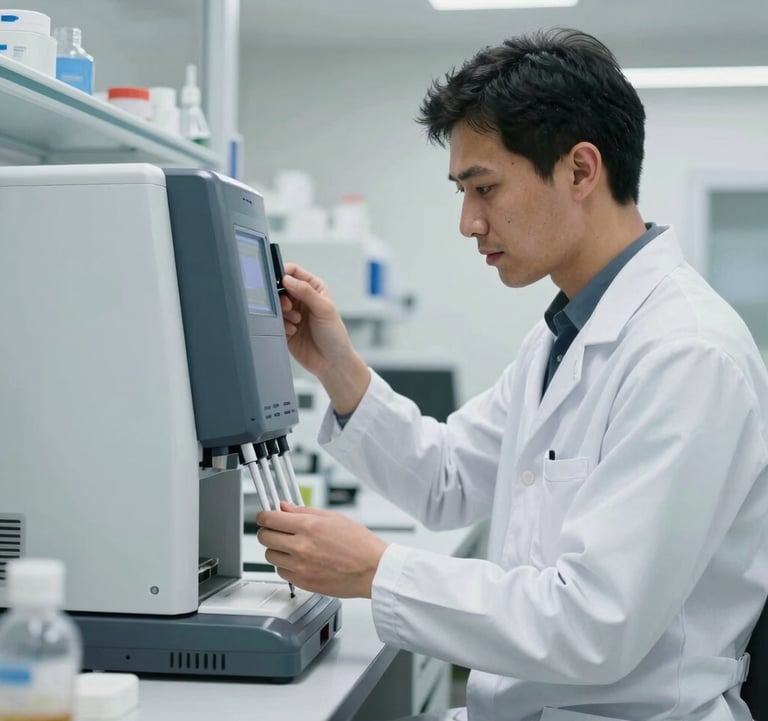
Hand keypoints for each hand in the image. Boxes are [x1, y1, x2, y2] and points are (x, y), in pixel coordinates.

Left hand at [256, 502, 387, 597]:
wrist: (373, 569)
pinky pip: (281, 572)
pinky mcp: (303, 582)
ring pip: (270, 556)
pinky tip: (298, 560)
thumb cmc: (359, 543)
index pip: (270, 519)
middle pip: (265, 537)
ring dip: (276, 549)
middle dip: (267, 531)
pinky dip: (285, 565)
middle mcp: (301, 547)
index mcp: (308, 527)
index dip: (264, 516)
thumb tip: (285, 507)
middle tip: (276, 530)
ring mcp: (300, 567)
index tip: (265, 516)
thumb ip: (304, 512)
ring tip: (291, 546)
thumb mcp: (333, 518)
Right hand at [280, 263, 369, 413]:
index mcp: (314, 288)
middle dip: (282, 296)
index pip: (293, 272)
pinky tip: (294, 332)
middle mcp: (302, 299)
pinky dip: (282, 325)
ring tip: (296, 321)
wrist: (331, 362)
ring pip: (276, 304)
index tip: (279, 281)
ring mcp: (292, 313)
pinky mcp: (285, 328)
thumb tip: (287, 279)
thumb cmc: (334, 335)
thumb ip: (306, 291)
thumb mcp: (324, 308)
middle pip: (280, 287)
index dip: (284, 273)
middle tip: (289, 307)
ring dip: (283, 312)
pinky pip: (274, 320)